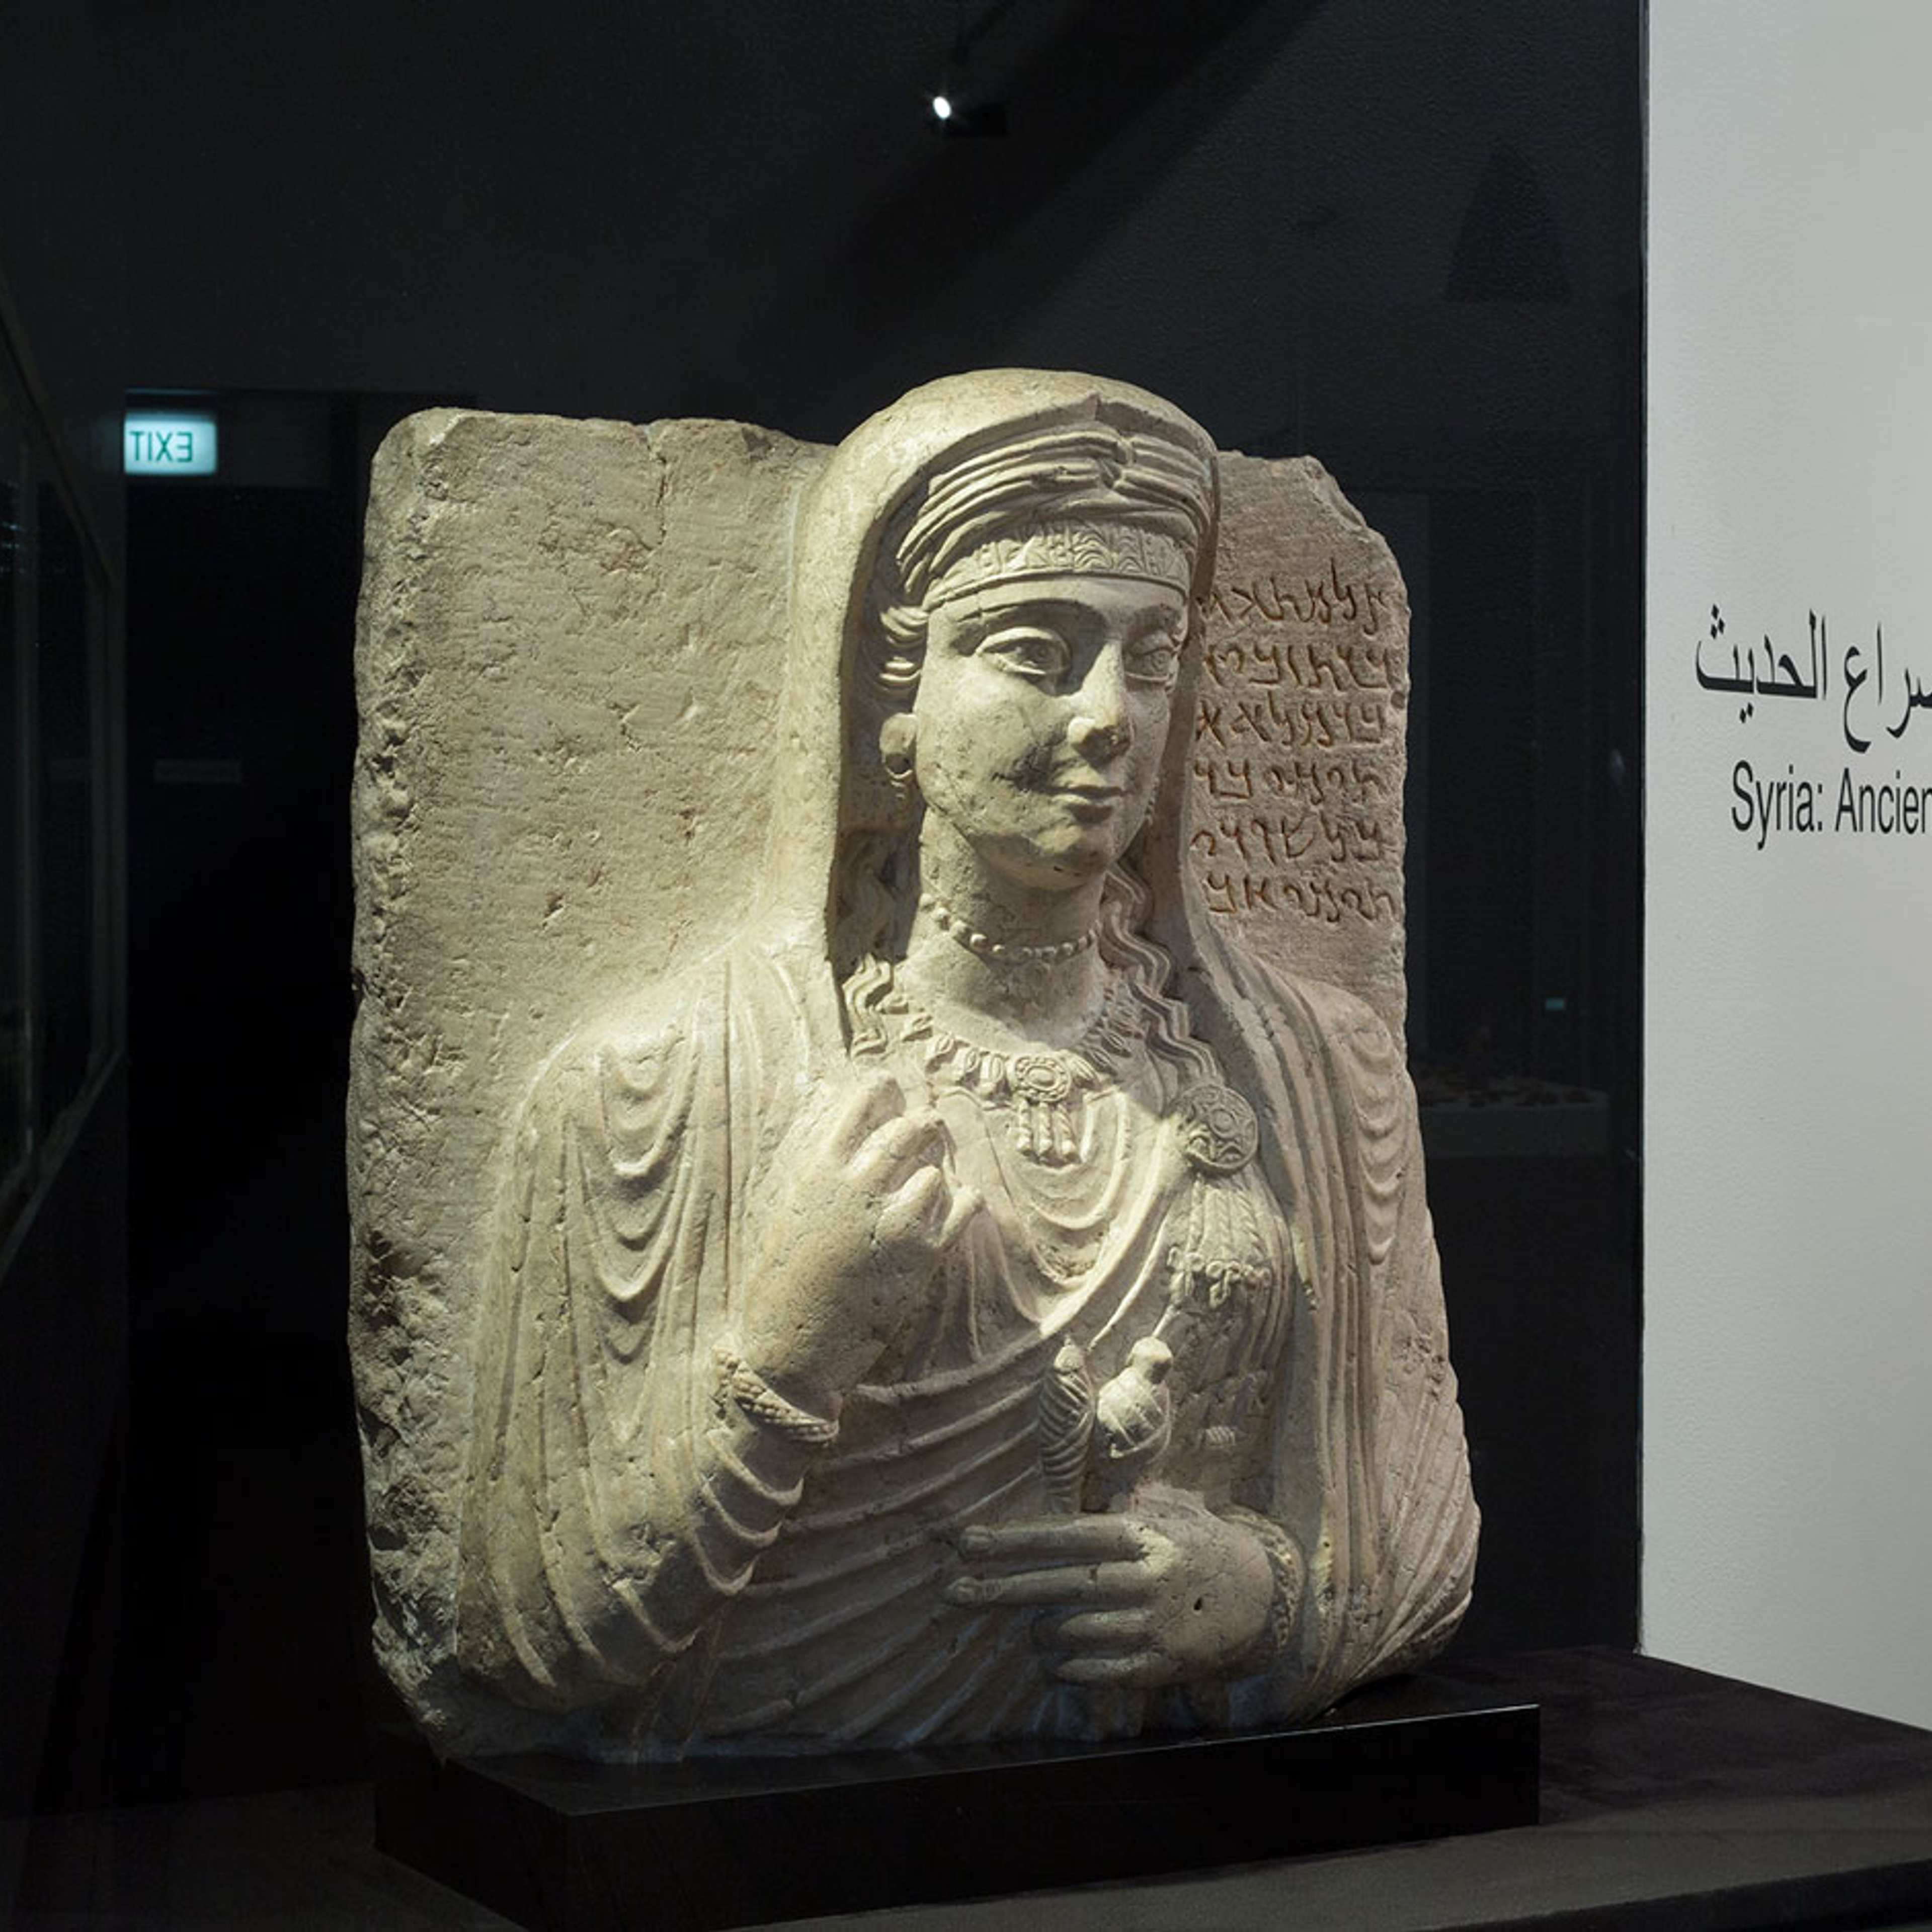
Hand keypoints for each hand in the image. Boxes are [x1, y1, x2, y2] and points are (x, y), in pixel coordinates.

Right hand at [738, 1073, 978, 1417]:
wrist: (790, 1350)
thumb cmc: (778, 1281)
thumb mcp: (784, 1209)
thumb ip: (814, 1166)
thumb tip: (839, 1126)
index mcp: (819, 1169)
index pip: (863, 1102)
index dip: (882, 1089)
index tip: (890, 1088)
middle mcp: (860, 1186)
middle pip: (909, 1129)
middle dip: (923, 1125)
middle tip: (928, 1126)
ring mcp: (895, 1220)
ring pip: (937, 1171)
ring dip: (936, 1175)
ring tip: (927, 1187)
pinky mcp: (924, 1256)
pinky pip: (965, 1207)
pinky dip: (966, 1202)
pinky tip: (958, 1206)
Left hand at [943, 1484, 1277, 1687]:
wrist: (1260, 1595)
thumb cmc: (1196, 1541)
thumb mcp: (1163, 1507)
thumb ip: (1115, 1498)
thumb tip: (1061, 1479)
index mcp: (1142, 1534)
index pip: (1065, 1536)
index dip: (1014, 1540)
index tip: (969, 1542)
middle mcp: (1145, 1579)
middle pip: (1058, 1585)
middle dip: (1000, 1588)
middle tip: (954, 1590)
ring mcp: (1152, 1626)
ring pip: (1071, 1631)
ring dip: (1039, 1631)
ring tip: (1029, 1625)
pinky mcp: (1159, 1666)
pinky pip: (1095, 1671)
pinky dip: (1065, 1666)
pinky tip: (1052, 1659)